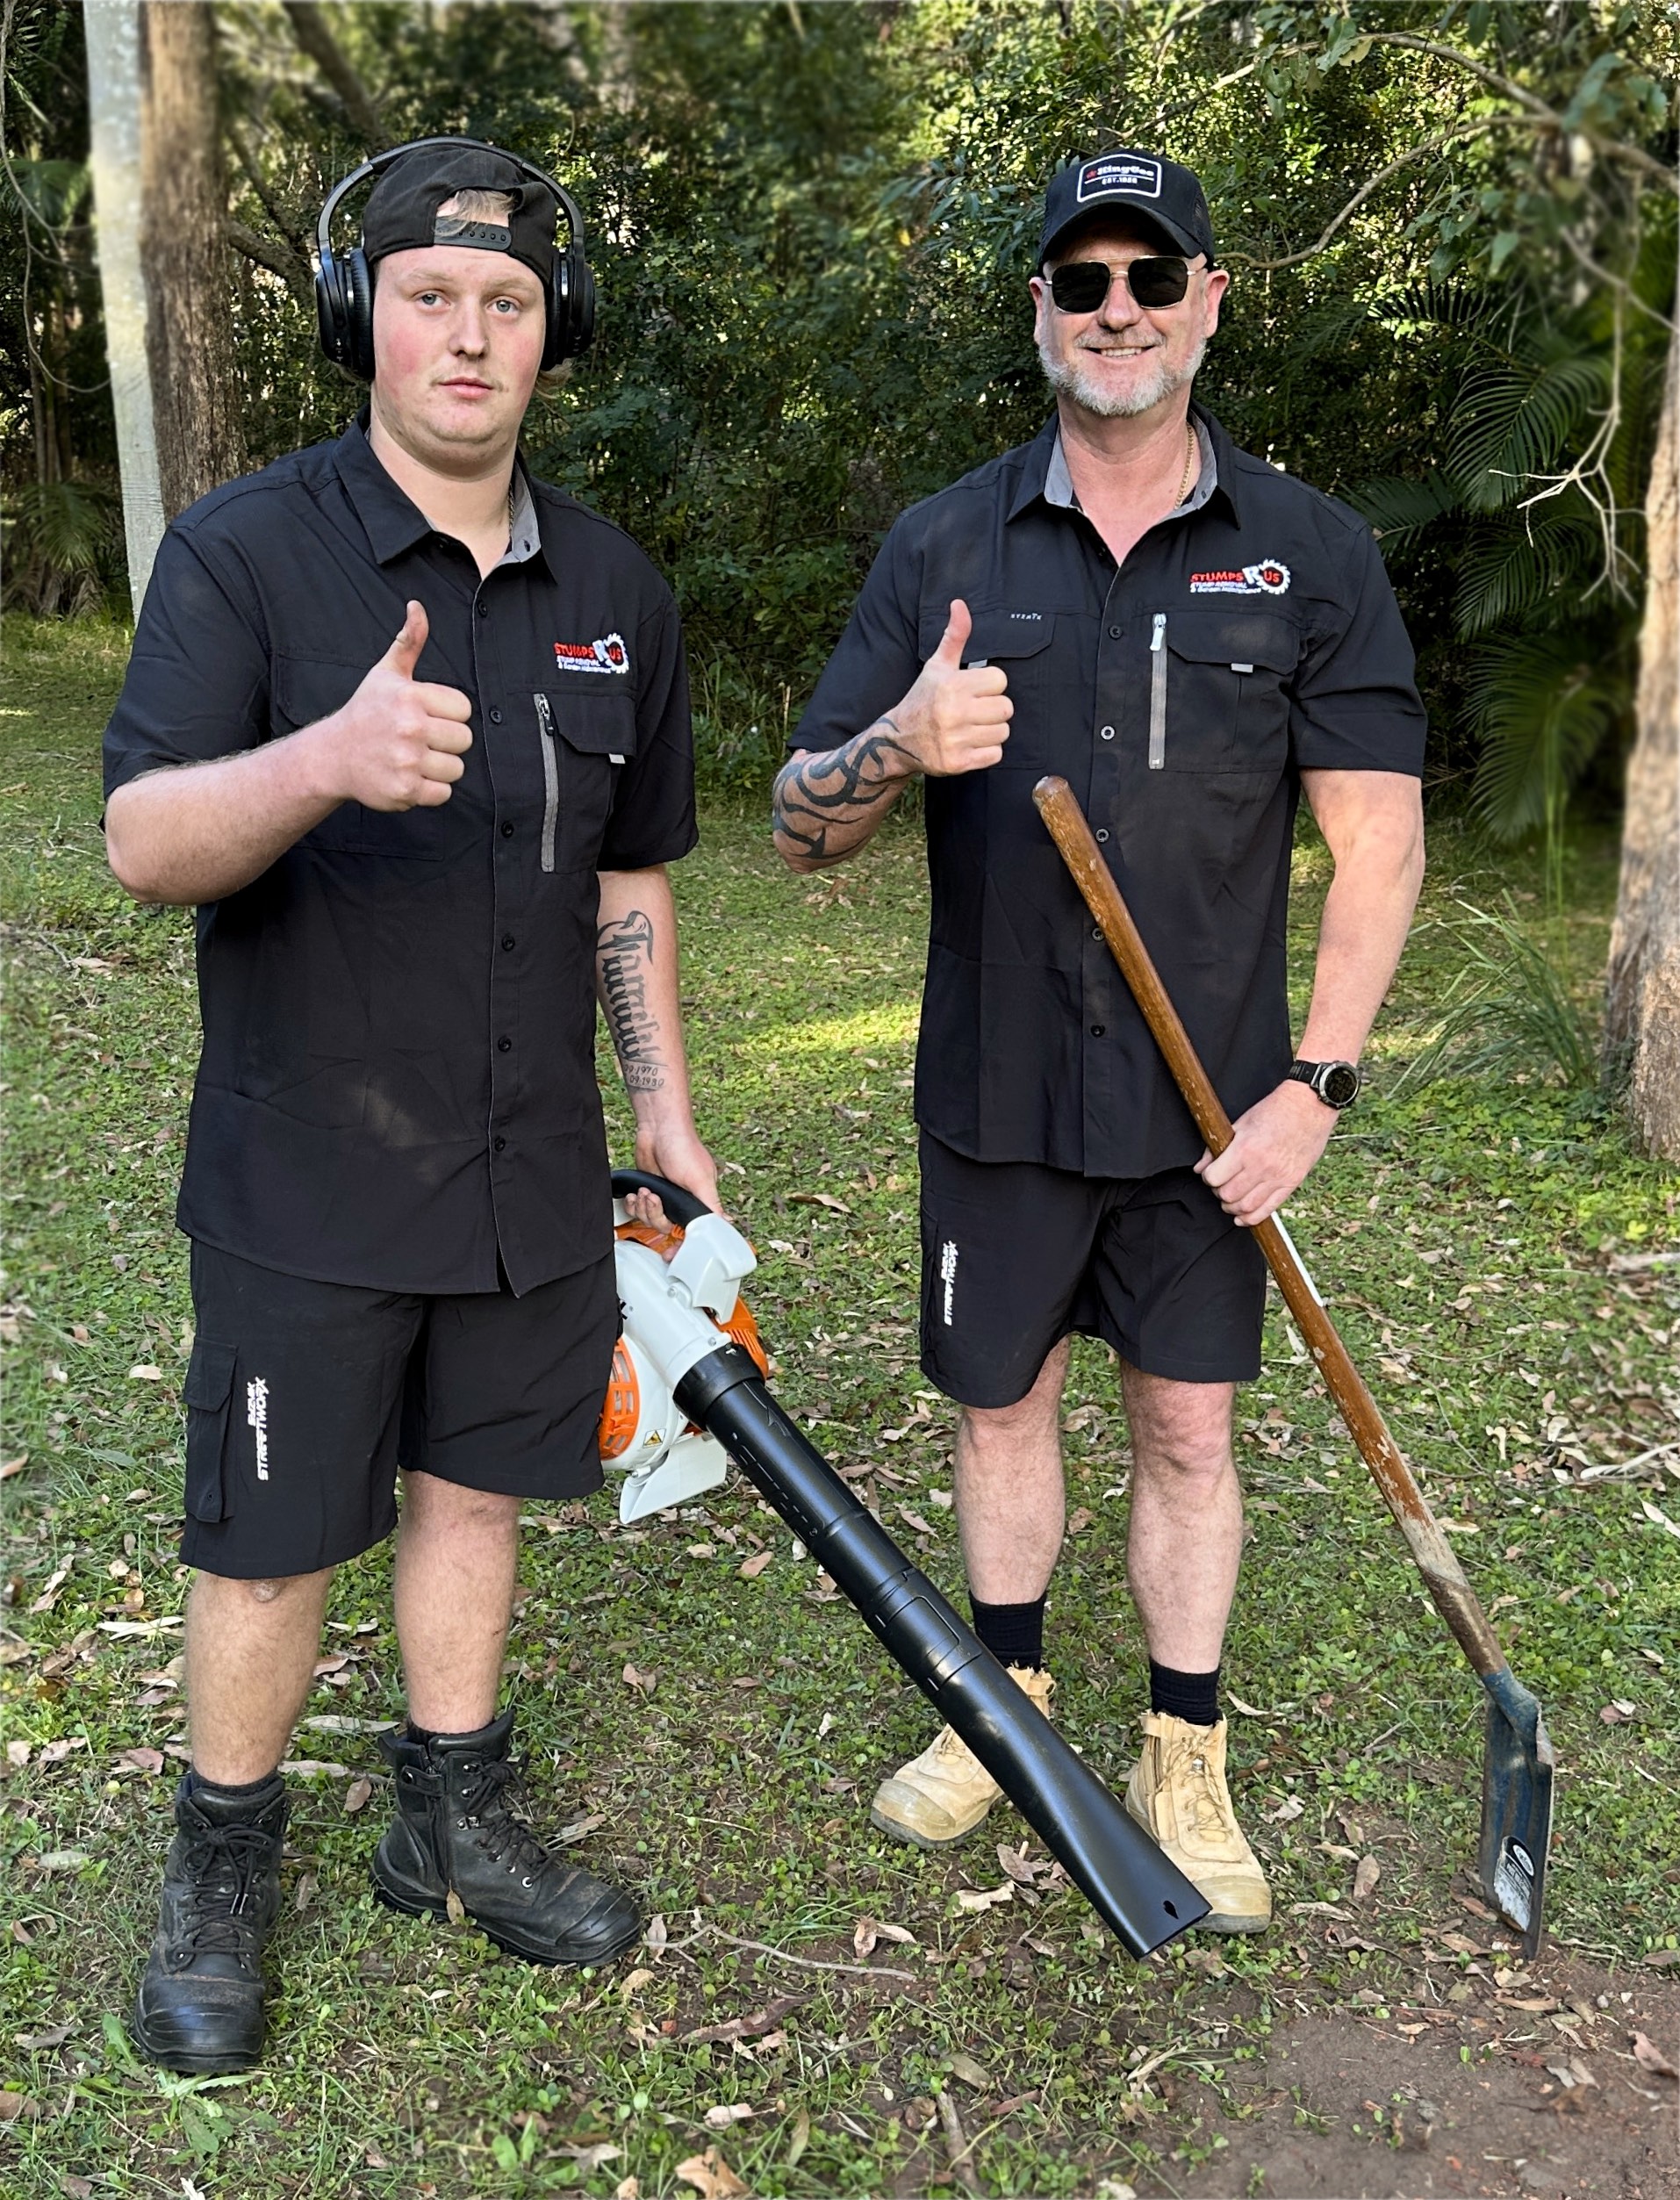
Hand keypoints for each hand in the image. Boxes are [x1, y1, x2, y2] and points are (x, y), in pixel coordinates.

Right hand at [313, 601, 473, 812]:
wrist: (333, 755)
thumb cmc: (365, 713)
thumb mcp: (386, 673)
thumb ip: (409, 641)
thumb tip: (417, 607)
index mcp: (410, 697)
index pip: (464, 709)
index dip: (448, 714)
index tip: (425, 715)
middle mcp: (409, 727)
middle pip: (464, 740)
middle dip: (445, 741)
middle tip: (419, 739)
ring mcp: (406, 761)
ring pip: (456, 768)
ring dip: (439, 767)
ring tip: (413, 758)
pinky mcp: (405, 791)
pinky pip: (443, 793)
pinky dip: (430, 790)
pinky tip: (408, 776)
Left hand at [623, 1124, 722, 1235]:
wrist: (658, 1127)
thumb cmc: (683, 1147)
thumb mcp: (701, 1178)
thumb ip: (710, 1205)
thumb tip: (723, 1226)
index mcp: (700, 1201)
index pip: (693, 1232)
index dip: (682, 1246)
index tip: (671, 1255)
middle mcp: (682, 1201)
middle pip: (666, 1227)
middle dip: (656, 1215)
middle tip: (655, 1201)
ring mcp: (664, 1197)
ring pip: (650, 1220)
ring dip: (644, 1208)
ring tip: (646, 1191)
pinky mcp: (648, 1190)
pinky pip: (637, 1210)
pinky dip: (634, 1204)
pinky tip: (636, 1193)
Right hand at [889, 599, 1012, 776]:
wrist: (898, 739)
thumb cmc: (924, 698)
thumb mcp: (937, 665)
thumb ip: (955, 635)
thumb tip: (960, 604)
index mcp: (953, 685)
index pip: (1000, 680)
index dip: (989, 685)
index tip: (973, 690)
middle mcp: (954, 712)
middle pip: (1006, 708)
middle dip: (993, 709)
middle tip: (974, 711)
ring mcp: (956, 739)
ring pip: (1003, 732)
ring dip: (991, 731)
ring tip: (971, 727)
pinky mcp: (958, 763)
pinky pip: (995, 755)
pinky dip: (986, 752)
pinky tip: (969, 744)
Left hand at [1195, 1079, 1336, 1226]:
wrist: (1309, 1106)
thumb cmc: (1275, 1111)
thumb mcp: (1241, 1123)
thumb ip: (1218, 1148)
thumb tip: (1201, 1167)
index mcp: (1245, 1149)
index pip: (1214, 1178)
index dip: (1208, 1178)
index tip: (1210, 1174)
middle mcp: (1261, 1166)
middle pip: (1228, 1195)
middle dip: (1219, 1192)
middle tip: (1221, 1185)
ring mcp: (1278, 1177)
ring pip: (1246, 1207)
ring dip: (1232, 1207)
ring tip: (1230, 1200)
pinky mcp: (1292, 1183)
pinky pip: (1268, 1210)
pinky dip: (1251, 1218)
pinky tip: (1243, 1216)